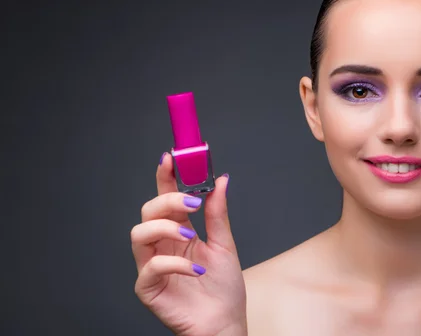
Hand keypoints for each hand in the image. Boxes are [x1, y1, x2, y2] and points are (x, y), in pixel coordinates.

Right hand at [131, 153, 246, 335]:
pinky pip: (150, 267)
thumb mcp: (224, 244)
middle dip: (167, 200)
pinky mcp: (149, 288)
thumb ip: (217, 213)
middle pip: (148, 211)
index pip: (166, 198)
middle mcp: (162, 245)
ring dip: (165, 228)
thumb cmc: (224, 287)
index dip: (165, 177)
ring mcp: (153, 265)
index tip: (170, 158)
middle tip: (192, 203)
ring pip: (139, 234)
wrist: (225, 322)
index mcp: (179, 231)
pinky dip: (174, 263)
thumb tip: (220, 180)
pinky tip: (196, 268)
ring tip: (189, 235)